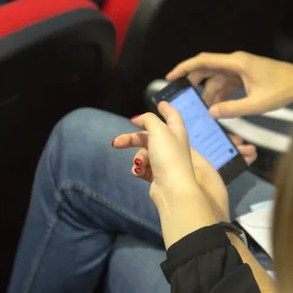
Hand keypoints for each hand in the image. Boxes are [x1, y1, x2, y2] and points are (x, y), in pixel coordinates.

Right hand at [112, 102, 217, 246]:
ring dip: (138, 157)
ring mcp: (165, 161)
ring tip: (138, 164)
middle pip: (149, 135)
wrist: (172, 189)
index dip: (166, 109)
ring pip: (143, 152)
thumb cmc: (168, 156)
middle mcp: (172, 144)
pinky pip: (143, 167)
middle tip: (116, 142)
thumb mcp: (158, 130)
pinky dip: (140, 168)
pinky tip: (140, 172)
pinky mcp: (158, 175)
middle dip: (131, 138)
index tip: (159, 103)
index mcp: (177, 131)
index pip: (172, 116)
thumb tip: (139, 119)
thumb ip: (148, 120)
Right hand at [166, 51, 292, 117]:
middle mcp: (237, 62)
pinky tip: (218, 107)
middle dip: (195, 83)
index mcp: (237, 63)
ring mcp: (242, 68)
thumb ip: (232, 109)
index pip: (203, 61)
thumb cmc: (282, 90)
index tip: (171, 76)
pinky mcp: (247, 75)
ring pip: (217, 78)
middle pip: (207, 69)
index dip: (184, 68)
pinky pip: (228, 83)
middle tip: (184, 98)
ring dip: (210, 92)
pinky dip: (221, 94)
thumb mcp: (256, 104)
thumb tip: (211, 112)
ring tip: (205, 109)